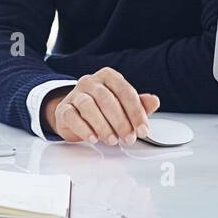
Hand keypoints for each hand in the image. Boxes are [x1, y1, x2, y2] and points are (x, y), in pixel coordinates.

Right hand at [42, 67, 160, 144]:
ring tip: (112, 140)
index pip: (125, 91)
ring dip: (103, 126)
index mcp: (108, 77)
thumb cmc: (101, 108)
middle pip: (106, 98)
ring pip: (88, 105)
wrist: (74, 114)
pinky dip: (84, 128)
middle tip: (128, 138)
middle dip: (120, 121)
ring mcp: (75, 94)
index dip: (136, 112)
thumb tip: (154, 101)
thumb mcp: (123, 106)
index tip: (142, 129)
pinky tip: (93, 138)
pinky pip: (72, 116)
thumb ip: (139, 104)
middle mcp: (90, 82)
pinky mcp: (64, 109)